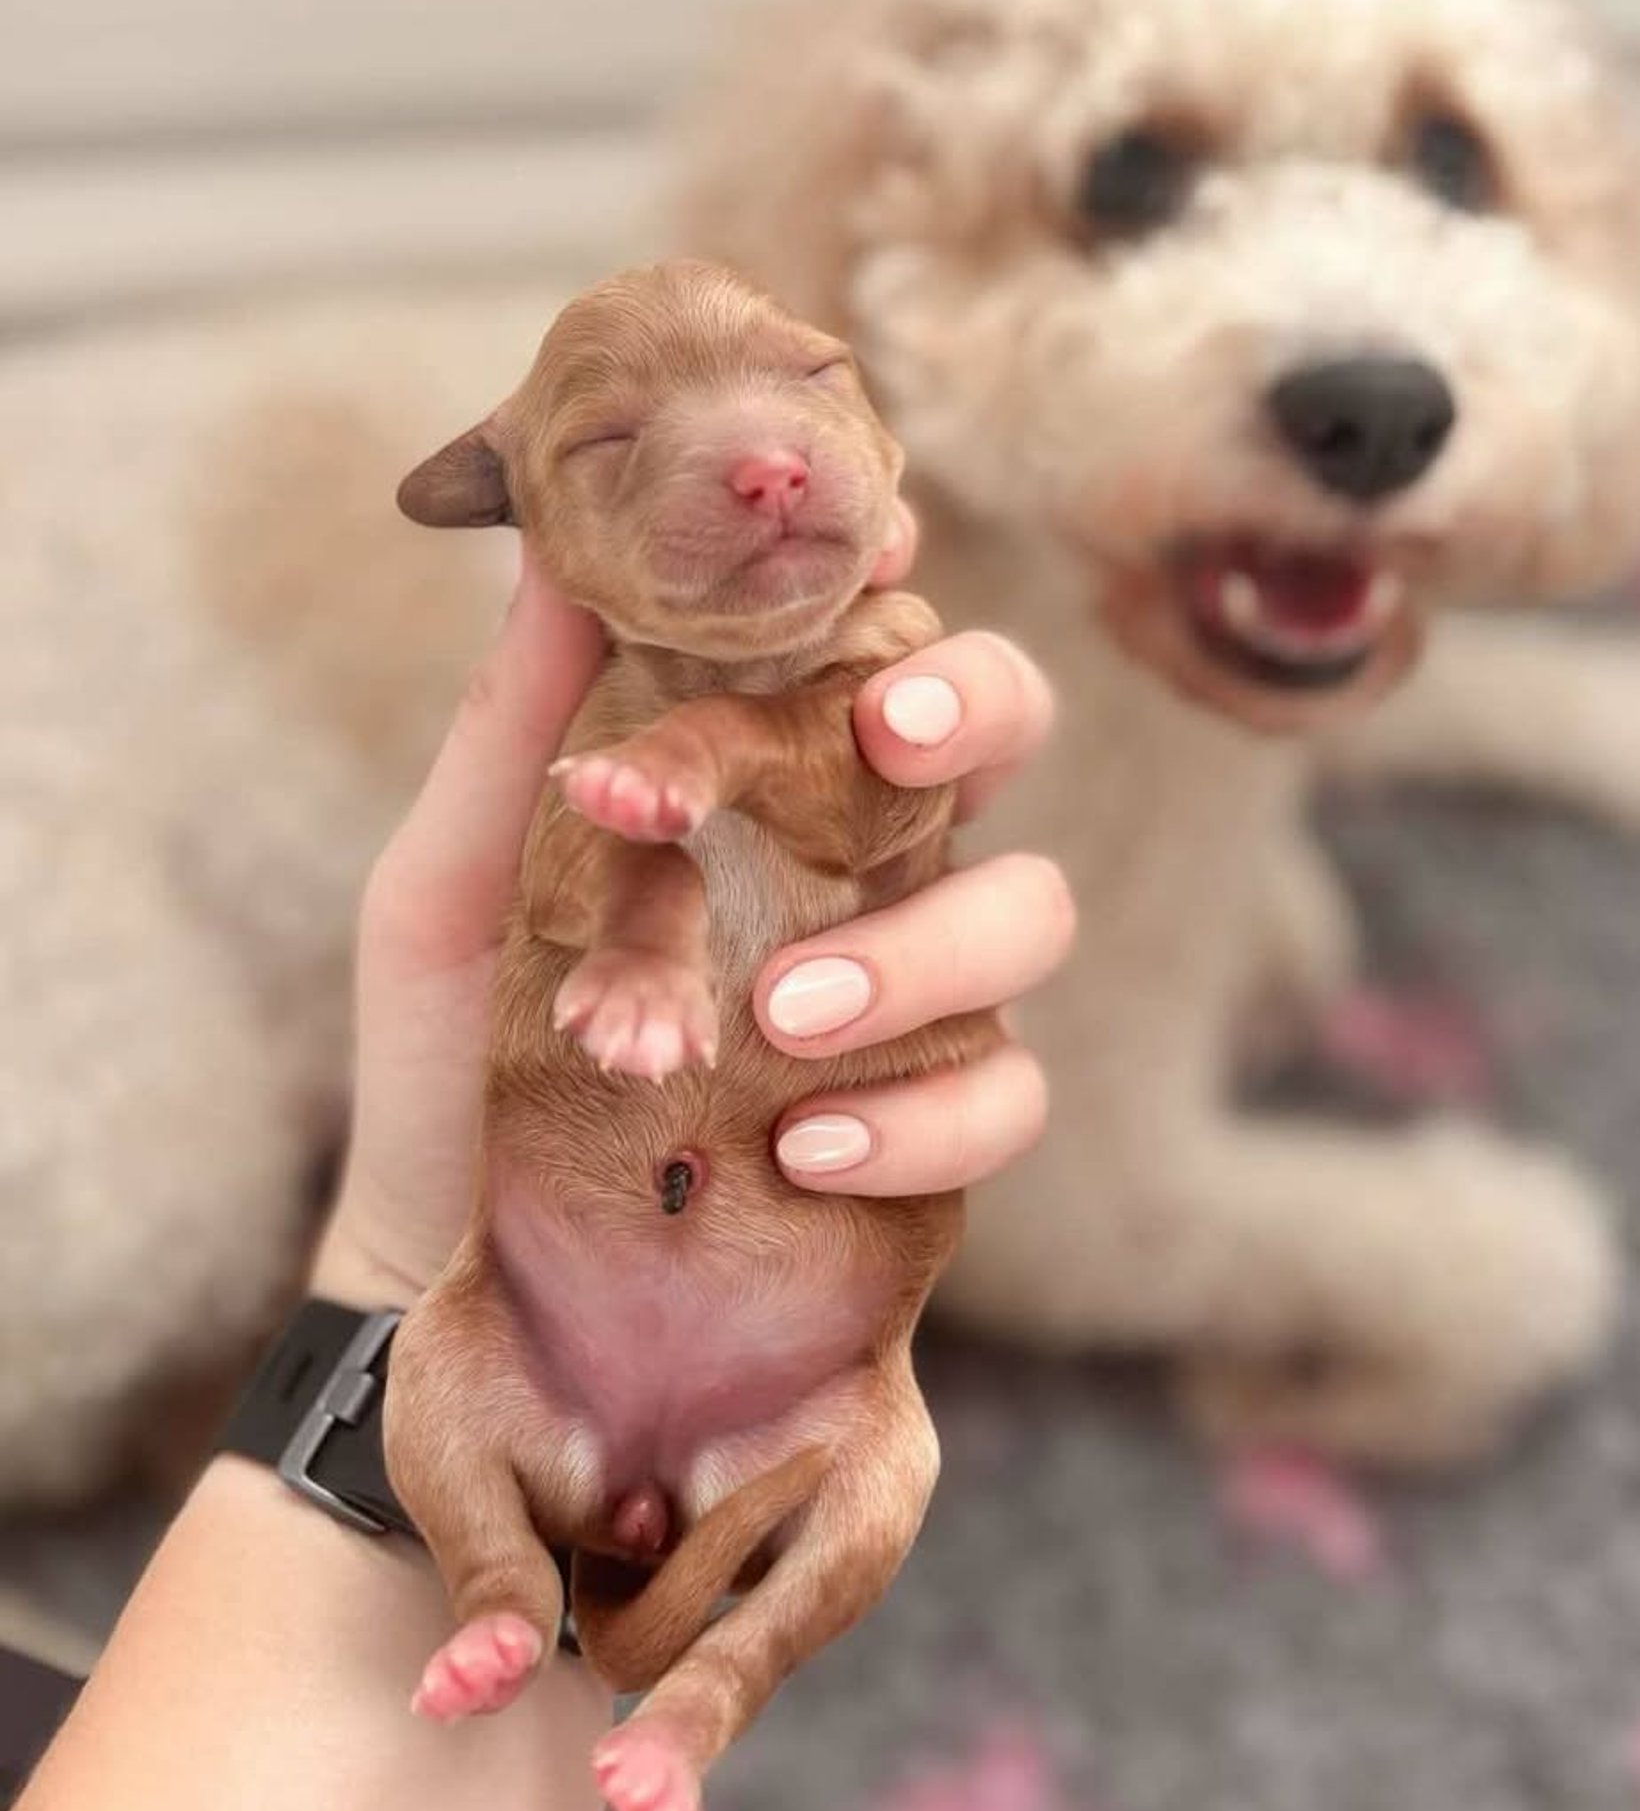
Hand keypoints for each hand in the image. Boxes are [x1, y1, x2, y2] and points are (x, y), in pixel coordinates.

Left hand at [313, 517, 1065, 1308]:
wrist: (439, 1267)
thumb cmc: (446, 1052)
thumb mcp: (449, 883)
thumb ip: (516, 726)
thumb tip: (560, 544)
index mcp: (757, 776)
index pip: (860, 634)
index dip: (890, 574)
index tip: (870, 545)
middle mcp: (857, 856)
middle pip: (1005, 725)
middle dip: (976, 705)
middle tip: (888, 733)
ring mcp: (908, 986)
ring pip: (1030, 907)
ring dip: (923, 947)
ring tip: (780, 1014)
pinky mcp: (925, 1127)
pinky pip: (1003, 1093)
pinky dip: (920, 1114)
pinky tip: (802, 1146)